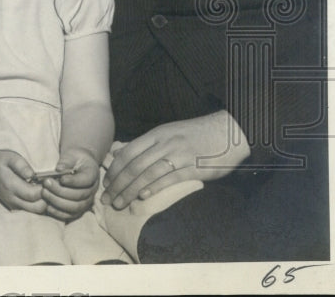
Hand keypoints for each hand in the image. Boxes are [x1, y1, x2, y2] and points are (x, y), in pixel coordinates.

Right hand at [0, 150, 45, 213]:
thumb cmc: (1, 161)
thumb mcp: (10, 157)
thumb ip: (21, 165)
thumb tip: (32, 175)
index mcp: (12, 187)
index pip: (34, 195)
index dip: (45, 188)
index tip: (48, 180)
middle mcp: (13, 199)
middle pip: (38, 207)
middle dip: (46, 197)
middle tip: (47, 186)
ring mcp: (13, 205)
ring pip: (36, 212)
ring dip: (43, 202)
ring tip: (42, 189)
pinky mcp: (15, 207)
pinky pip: (31, 211)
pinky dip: (38, 205)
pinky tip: (37, 194)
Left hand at [41, 147, 98, 220]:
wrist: (78, 164)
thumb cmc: (74, 158)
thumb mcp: (71, 154)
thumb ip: (66, 160)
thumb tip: (59, 168)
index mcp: (92, 174)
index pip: (85, 180)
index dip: (73, 181)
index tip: (60, 178)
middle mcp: (92, 190)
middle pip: (79, 196)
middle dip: (61, 191)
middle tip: (46, 183)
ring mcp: (86, 201)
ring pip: (75, 207)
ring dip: (58, 202)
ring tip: (44, 192)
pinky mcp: (78, 209)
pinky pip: (70, 215)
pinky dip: (59, 213)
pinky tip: (48, 206)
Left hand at [102, 112, 248, 209]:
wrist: (228, 132)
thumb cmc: (195, 134)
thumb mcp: (168, 132)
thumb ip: (146, 144)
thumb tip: (120, 154)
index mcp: (157, 134)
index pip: (128, 152)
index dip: (114, 169)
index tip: (106, 183)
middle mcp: (165, 143)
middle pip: (134, 165)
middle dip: (117, 184)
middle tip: (106, 199)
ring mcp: (179, 155)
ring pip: (148, 174)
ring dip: (131, 190)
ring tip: (119, 203)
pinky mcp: (194, 168)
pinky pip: (170, 178)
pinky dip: (155, 188)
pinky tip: (143, 197)